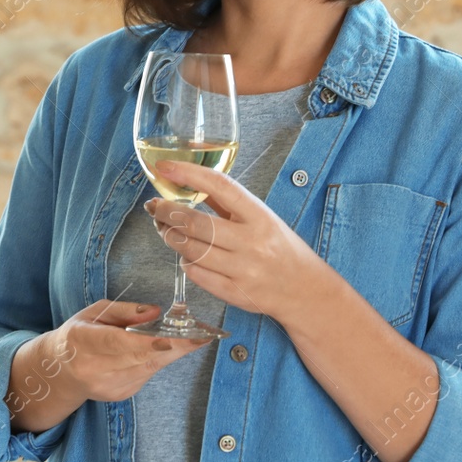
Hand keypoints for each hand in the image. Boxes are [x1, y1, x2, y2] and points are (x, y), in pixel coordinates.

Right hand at [50, 300, 211, 403]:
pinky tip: (164, 347)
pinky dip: (159, 359)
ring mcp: (109, 386)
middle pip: (142, 357)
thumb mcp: (94, 312)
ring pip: (150, 366)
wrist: (62, 371)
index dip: (149, 341)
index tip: (177, 336)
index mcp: (83, 342)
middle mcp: (95, 370)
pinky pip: (147, 373)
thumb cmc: (79, 334)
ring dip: (173, 350)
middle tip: (203, 333)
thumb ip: (125, 311)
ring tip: (193, 335)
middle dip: (176, 344)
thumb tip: (156, 312)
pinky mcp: (121, 394)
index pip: (120, 343)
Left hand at [145, 158, 318, 321]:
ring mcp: (244, 270)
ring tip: (165, 229)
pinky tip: (186, 255)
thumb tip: (188, 183)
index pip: (220, 186)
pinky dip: (186, 262)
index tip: (164, 167)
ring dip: (170, 236)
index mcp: (260, 216)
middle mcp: (252, 242)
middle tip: (154, 207)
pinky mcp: (235, 294)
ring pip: (190, 250)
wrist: (307, 291)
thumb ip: (228, 204)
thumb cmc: (281, 249)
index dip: (188, 173)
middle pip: (195, 223)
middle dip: (166, 212)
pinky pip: (197, 275)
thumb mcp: (263, 218)